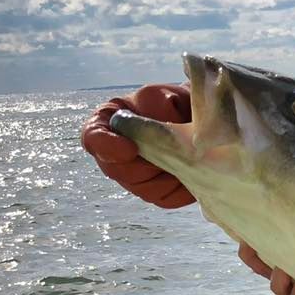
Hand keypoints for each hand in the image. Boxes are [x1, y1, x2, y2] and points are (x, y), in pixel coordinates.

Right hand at [80, 83, 195, 207]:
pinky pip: (165, 198)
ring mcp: (133, 178)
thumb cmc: (177, 104)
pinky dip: (182, 188)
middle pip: (117, 171)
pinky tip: (196, 172)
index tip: (130, 148)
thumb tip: (147, 128)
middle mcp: (113, 154)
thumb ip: (154, 107)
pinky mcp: (157, 193)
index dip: (107, 147)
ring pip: (143, 189)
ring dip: (168, 175)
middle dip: (146, 164)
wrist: (200, 121)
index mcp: (107, 122)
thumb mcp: (165, 95)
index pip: (93, 138)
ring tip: (191, 157)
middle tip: (175, 151)